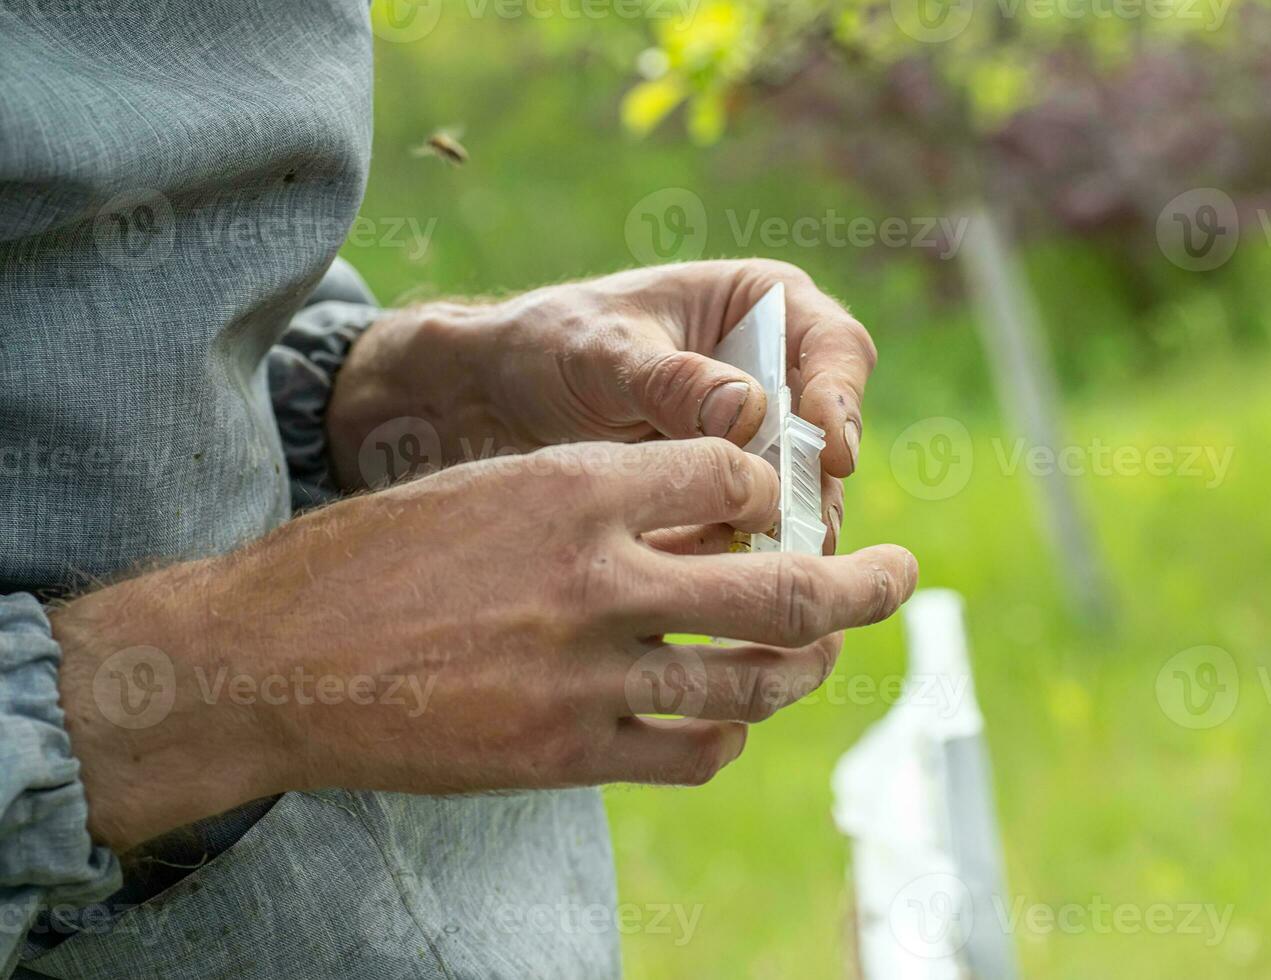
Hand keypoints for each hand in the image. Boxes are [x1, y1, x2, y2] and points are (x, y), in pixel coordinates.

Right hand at [56, 438, 917, 850]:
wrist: (267, 659)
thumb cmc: (371, 559)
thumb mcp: (488, 488)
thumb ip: (598, 500)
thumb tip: (700, 519)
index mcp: (576, 487)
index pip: (734, 474)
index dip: (771, 487)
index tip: (781, 500)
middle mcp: (597, 578)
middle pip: (784, 585)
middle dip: (867, 581)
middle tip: (904, 572)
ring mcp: (586, 676)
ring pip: (752, 680)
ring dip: (807, 667)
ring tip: (828, 655)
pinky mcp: (565, 754)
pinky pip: (690, 753)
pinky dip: (727, 737)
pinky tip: (729, 724)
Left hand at [326, 260, 877, 549]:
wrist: (491, 401)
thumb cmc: (547, 346)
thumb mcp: (601, 353)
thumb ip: (670, 381)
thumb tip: (749, 414)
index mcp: (764, 304)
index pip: (837, 348)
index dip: (843, 402)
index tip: (832, 453)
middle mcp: (776, 370)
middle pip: (832, 434)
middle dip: (815, 486)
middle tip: (797, 532)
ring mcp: (759, 438)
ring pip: (806, 493)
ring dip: (784, 531)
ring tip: (744, 562)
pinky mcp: (733, 493)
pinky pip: (762, 529)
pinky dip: (741, 554)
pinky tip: (706, 577)